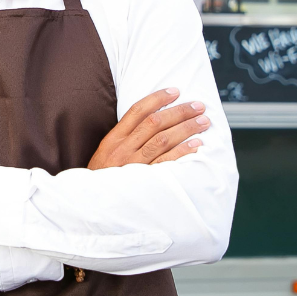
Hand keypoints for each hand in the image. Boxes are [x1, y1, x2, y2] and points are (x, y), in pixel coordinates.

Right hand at [87, 88, 208, 169]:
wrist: (94, 204)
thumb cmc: (103, 177)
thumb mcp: (106, 153)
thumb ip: (125, 137)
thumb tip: (152, 120)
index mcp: (114, 139)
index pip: (138, 111)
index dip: (158, 99)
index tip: (175, 91)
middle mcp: (124, 149)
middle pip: (155, 123)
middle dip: (179, 112)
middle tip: (198, 106)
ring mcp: (134, 165)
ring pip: (163, 140)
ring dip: (186, 128)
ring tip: (202, 122)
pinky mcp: (145, 180)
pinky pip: (167, 162)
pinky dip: (183, 151)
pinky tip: (196, 144)